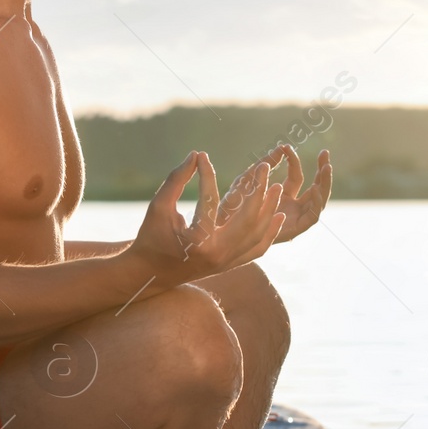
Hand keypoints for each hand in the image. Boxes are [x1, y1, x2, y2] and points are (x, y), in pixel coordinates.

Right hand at [130, 151, 284, 284]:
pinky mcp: (229, 265)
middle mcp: (217, 254)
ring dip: (269, 210)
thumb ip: (176, 179)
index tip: (202, 156)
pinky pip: (257, 250)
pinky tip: (278, 216)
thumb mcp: (158, 206)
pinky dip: (269, 233)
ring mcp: (226, 263)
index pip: (210, 201)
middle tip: (265, 168)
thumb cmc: (150, 237)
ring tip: (277, 187)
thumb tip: (195, 154)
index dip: (206, 175)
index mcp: (198, 241)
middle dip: (259, 191)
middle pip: (248, 220)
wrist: (149, 274)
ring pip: (257, 235)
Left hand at [218, 144, 330, 244]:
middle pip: (313, 188)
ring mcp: (292, 219)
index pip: (296, 177)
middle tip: (325, 153)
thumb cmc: (231, 205)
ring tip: (326, 167)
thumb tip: (282, 147)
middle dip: (322, 171)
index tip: (287, 147)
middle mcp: (289, 208)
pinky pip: (312, 218)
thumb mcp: (249, 179)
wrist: (222, 228)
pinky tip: (317, 189)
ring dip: (325, 184)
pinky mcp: (294, 230)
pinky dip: (318, 204)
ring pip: (318, 202)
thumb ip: (267, 164)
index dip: (295, 161)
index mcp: (280, 197)